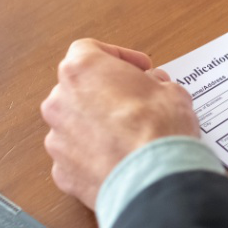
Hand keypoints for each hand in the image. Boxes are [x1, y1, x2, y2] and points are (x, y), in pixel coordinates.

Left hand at [41, 39, 200, 210]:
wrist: (152, 178)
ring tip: (128, 137)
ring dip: (98, 127)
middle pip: (78, 89)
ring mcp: (57, 138)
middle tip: (135, 103)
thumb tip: (153, 87)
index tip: (139, 69)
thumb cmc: (159, 128)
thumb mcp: (171, 90)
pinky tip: (120, 161)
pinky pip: (77, 158)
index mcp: (81, 70)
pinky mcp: (61, 171)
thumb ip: (155, 84)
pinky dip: (95, 158)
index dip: (119, 57)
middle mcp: (60, 100)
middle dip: (105, 94)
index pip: (90, 50)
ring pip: (75, 125)